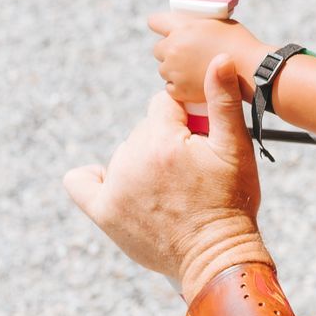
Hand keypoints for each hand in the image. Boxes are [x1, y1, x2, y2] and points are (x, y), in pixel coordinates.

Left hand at [64, 55, 270, 298]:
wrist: (218, 257)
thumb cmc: (232, 203)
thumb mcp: (236, 149)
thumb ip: (222, 101)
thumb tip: (218, 58)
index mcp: (162, 140)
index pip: (162, 105)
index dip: (187, 121)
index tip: (201, 144)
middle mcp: (131, 159)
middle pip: (144, 129)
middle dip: (167, 141)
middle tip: (192, 172)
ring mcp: (114, 187)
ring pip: (125, 152)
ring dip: (145, 161)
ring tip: (173, 189)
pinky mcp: (103, 212)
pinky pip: (80, 182)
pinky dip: (92, 177)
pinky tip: (114, 181)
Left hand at [149, 12, 266, 106]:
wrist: (252, 70)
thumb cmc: (239, 43)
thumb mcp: (217, 21)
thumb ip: (195, 24)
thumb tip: (186, 24)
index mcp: (181, 28)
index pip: (155, 22)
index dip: (162, 26)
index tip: (169, 31)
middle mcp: (173, 48)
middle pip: (159, 49)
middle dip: (170, 51)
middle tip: (190, 55)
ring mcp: (174, 70)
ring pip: (165, 69)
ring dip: (175, 69)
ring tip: (197, 70)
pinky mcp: (179, 90)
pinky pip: (171, 87)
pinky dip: (181, 87)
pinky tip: (197, 83)